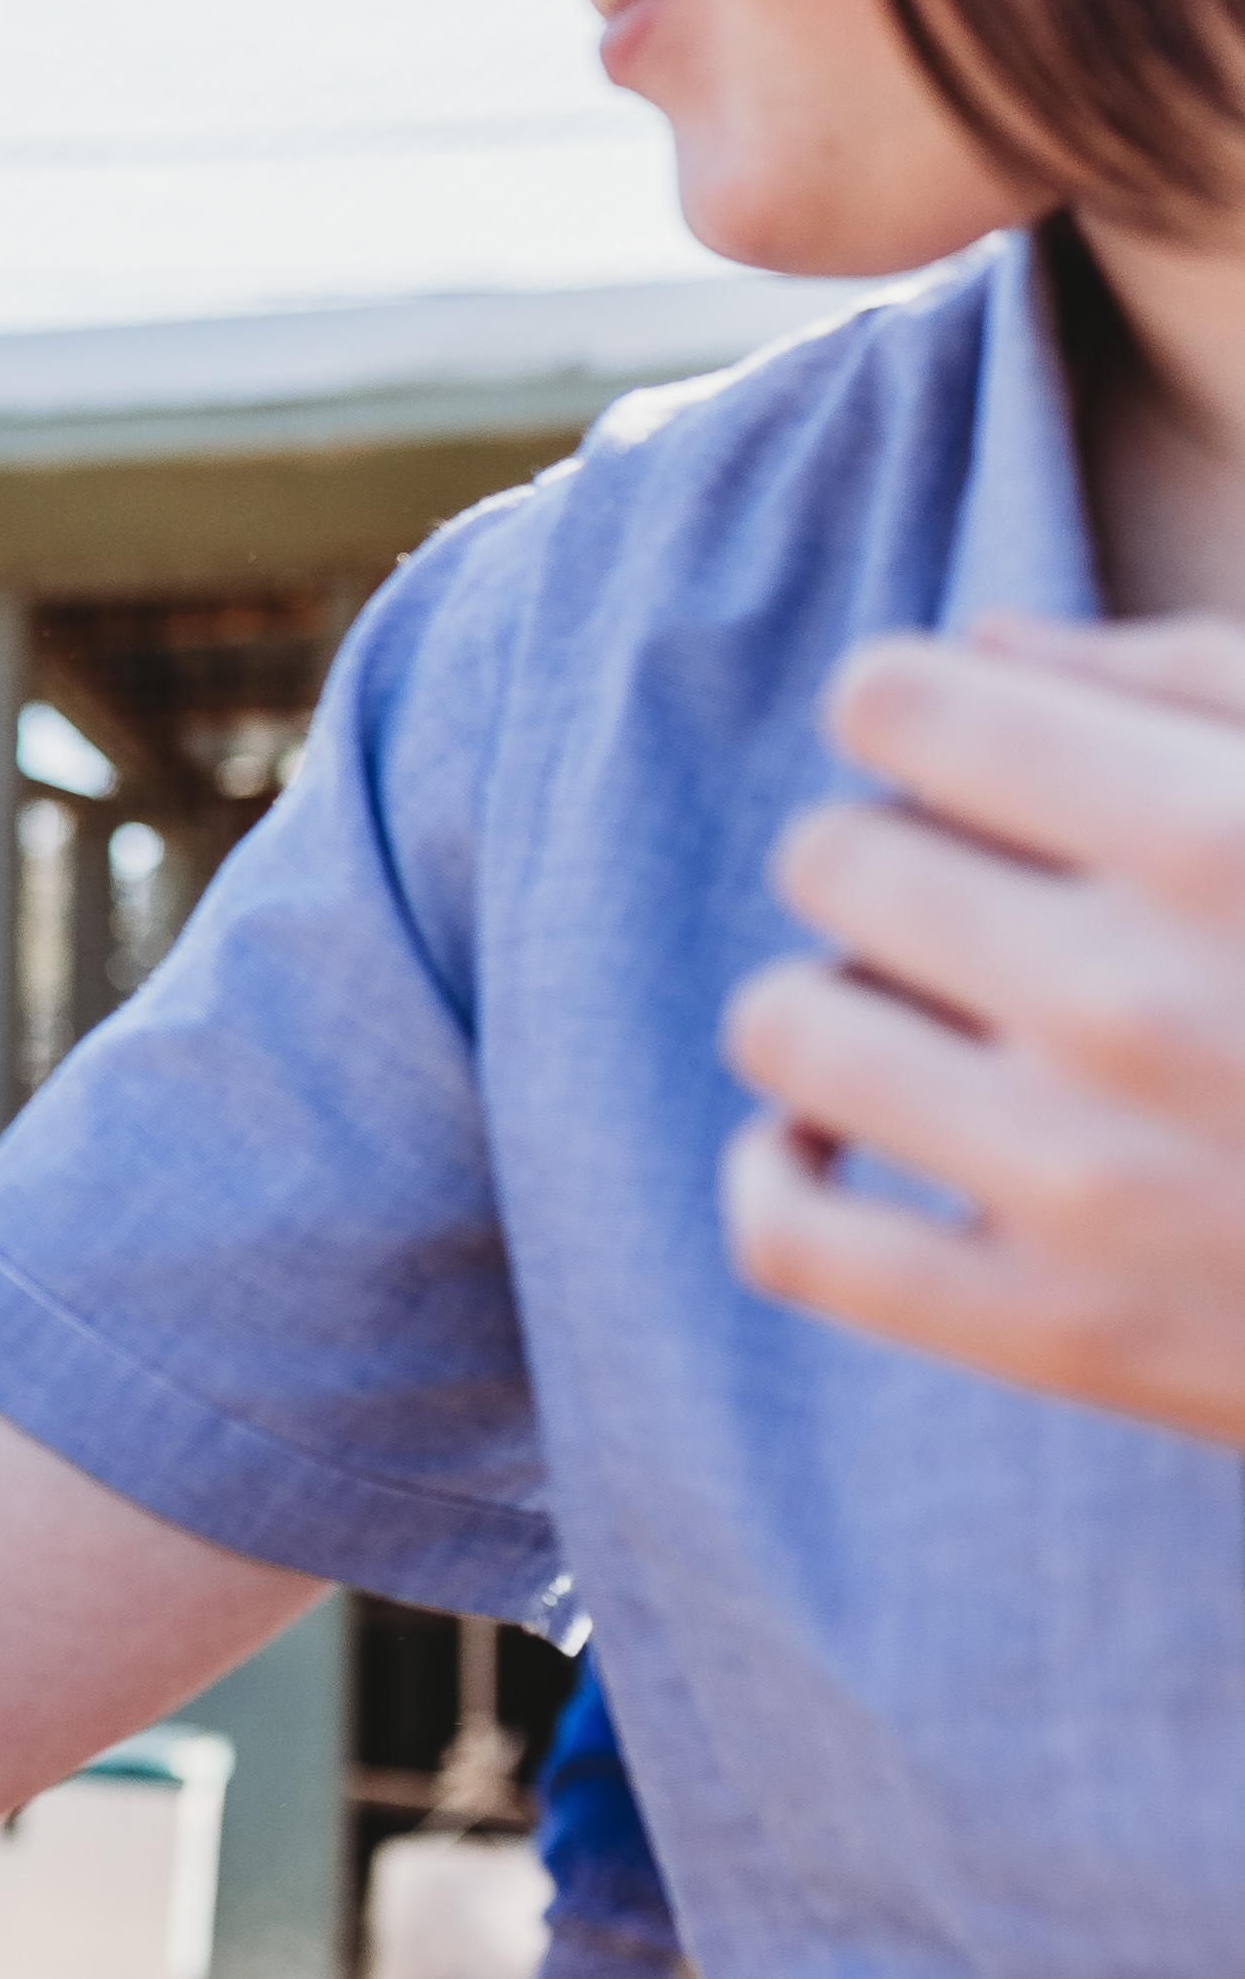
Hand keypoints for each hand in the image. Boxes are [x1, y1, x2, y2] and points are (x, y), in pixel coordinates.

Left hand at [724, 613, 1244, 1445]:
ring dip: (841, 1002)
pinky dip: (778, 1170)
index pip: (895, 702)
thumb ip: (1194, 687)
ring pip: (782, 1022)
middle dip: (896, 853)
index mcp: (1226, 832)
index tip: (968, 750)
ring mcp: (1084, 1181)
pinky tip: (838, 1141)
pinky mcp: (1060, 1335)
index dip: (918, 711)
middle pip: (832, 854)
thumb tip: (981, 643)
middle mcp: (1135, 999)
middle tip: (993, 894)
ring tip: (933, 1012)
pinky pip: (784, 1229)